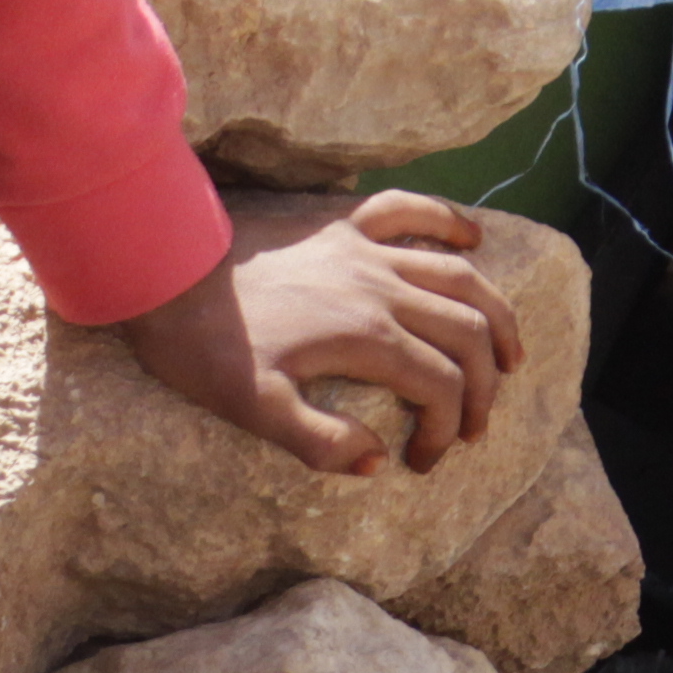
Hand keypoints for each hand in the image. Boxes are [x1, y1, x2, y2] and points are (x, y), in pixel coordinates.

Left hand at [116, 190, 524, 476]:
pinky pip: (410, 210)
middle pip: (466, 333)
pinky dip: (450, 222)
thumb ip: (319, 441)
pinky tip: (473, 240)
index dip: (447, 432)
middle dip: (485, 386)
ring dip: (494, 315)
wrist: (160, 265)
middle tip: (475, 426)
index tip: (423, 462)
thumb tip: (376, 460)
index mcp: (366, 338)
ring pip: (457, 276)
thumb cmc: (202, 344)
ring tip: (512, 354)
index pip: (441, 387)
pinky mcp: (339, 222)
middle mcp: (379, 287)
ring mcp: (363, 249)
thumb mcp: (254, 409)